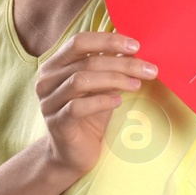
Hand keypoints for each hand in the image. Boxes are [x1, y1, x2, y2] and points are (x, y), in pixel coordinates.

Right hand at [34, 30, 158, 178]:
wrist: (72, 154)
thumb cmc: (89, 115)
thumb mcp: (101, 86)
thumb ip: (110, 66)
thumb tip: (134, 48)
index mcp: (55, 64)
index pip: (79, 41)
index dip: (108, 40)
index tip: (136, 46)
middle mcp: (46, 80)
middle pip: (87, 61)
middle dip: (122, 63)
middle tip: (149, 69)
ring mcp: (48, 102)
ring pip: (81, 80)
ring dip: (114, 80)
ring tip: (136, 85)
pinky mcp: (56, 123)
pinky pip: (77, 106)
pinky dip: (101, 101)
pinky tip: (118, 102)